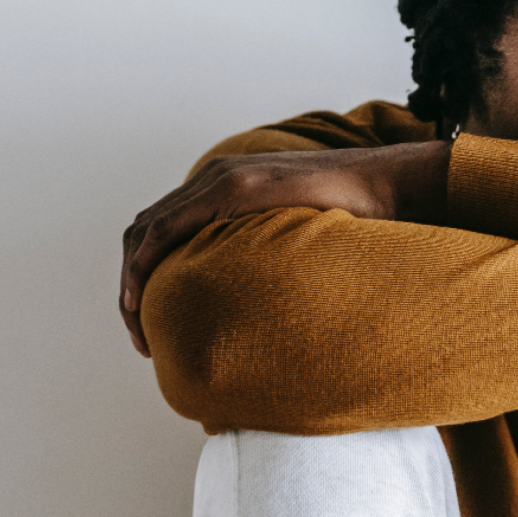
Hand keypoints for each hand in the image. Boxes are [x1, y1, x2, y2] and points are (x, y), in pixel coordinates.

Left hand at [119, 141, 450, 355]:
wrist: (388, 188)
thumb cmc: (357, 222)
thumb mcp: (300, 248)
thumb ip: (273, 265)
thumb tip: (271, 314)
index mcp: (227, 191)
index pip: (165, 232)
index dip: (145, 277)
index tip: (150, 324)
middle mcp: (216, 180)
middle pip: (145, 232)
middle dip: (130, 285)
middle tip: (139, 337)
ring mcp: (222, 180)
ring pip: (146, 232)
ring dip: (130, 282)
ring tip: (136, 328)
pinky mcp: (234, 188)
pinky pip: (166, 228)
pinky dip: (143, 265)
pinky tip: (139, 299)